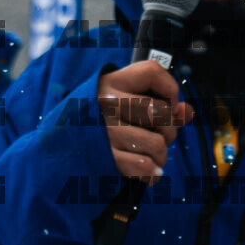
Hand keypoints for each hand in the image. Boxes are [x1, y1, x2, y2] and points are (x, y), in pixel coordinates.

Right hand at [97, 59, 191, 182]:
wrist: (58, 145)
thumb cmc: (101, 121)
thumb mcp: (125, 103)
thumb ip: (161, 104)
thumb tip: (186, 112)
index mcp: (111, 82)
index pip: (152, 71)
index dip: (171, 89)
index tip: (169, 105)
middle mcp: (106, 102)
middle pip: (161, 112)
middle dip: (170, 131)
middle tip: (161, 137)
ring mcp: (104, 130)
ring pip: (157, 144)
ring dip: (162, 155)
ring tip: (154, 156)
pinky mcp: (104, 156)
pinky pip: (144, 166)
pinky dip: (152, 173)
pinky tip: (148, 171)